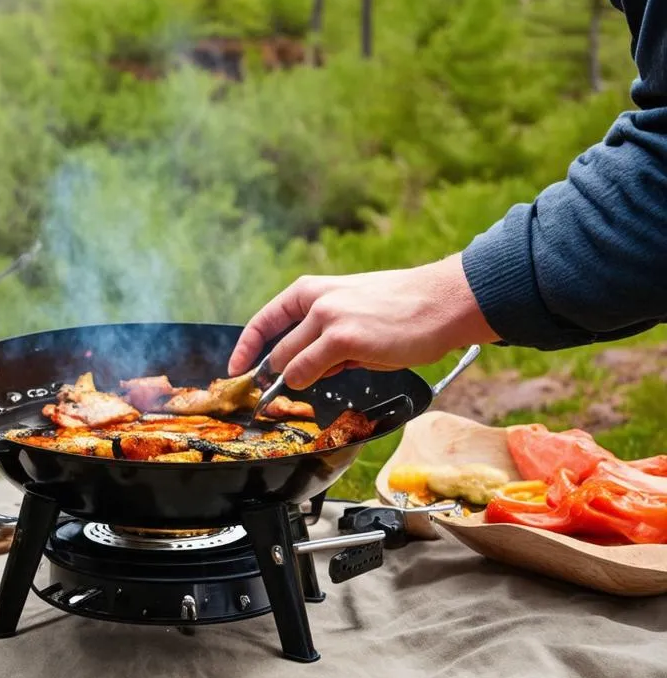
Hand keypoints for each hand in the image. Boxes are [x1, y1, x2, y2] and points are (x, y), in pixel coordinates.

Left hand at [228, 255, 498, 388]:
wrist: (441, 302)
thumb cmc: (402, 309)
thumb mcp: (353, 311)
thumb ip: (323, 336)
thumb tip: (303, 367)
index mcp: (312, 289)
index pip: (265, 319)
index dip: (246, 348)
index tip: (235, 368)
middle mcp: (314, 300)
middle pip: (277, 349)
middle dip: (276, 374)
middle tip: (288, 388)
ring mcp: (326, 318)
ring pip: (288, 363)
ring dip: (301, 378)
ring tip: (346, 363)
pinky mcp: (342, 339)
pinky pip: (306, 371)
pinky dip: (311, 380)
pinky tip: (338, 371)